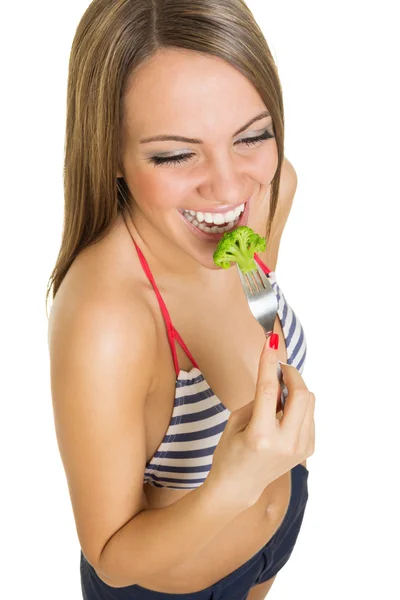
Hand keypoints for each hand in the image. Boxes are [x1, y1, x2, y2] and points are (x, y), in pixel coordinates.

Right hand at [207, 335, 314, 508]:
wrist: (239, 486)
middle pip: (301, 394)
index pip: (268, 390)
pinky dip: (298, 405)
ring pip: (309, 402)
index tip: (270, 342)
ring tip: (278, 392)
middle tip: (279, 368)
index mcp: (261, 436)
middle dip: (291, 374)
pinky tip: (283, 412)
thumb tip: (277, 378)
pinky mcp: (308, 449)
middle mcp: (285, 442)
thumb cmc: (230, 453)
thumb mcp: (236, 421)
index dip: (269, 362)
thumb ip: (259, 398)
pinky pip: (309, 415)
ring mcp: (300, 448)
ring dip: (295, 388)